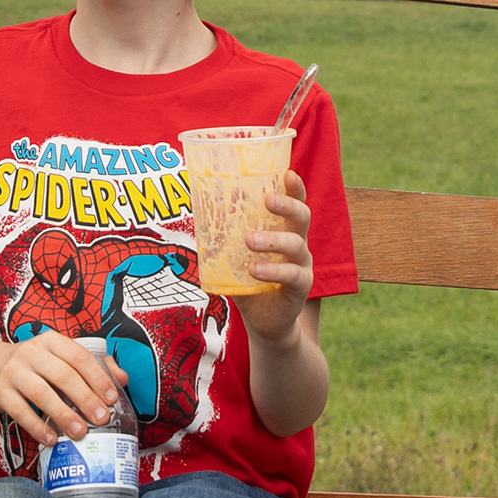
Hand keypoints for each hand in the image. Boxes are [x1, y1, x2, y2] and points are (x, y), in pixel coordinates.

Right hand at [0, 332, 124, 446]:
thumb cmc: (30, 366)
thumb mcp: (57, 358)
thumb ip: (89, 366)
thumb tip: (122, 380)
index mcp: (51, 342)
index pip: (79, 356)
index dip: (98, 377)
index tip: (112, 398)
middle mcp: (32, 352)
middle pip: (63, 375)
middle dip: (85, 398)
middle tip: (102, 418)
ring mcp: (14, 371)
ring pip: (42, 393)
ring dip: (63, 414)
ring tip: (80, 432)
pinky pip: (20, 410)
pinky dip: (37, 426)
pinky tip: (51, 439)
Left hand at [235, 173, 318, 343]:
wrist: (264, 323)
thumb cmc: (249, 283)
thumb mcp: (236, 257)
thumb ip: (224, 238)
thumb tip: (195, 210)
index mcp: (285, 231)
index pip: (296, 203)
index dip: (295, 188)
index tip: (288, 173)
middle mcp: (299, 245)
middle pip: (302, 217)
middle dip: (288, 205)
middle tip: (268, 200)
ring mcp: (303, 266)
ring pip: (296, 245)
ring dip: (272, 239)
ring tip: (249, 240)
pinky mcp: (301, 288)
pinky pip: (292, 275)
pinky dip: (273, 270)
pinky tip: (255, 269)